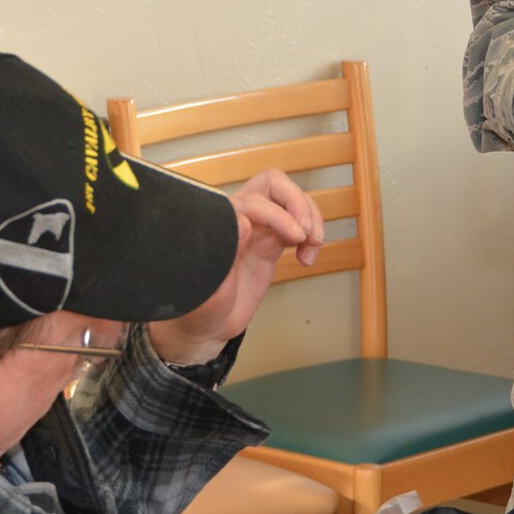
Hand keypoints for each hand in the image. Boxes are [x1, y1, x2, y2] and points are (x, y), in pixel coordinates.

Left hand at [146, 168, 323, 364]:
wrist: (207, 328)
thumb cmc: (200, 310)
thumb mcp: (207, 292)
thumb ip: (221, 258)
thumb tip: (244, 223)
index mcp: (221, 226)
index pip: (255, 201)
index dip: (278, 215)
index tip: (295, 237)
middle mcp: (239, 220)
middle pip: (274, 185)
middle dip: (297, 203)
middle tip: (308, 233)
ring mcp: (257, 230)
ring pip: (289, 201)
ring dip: (310, 217)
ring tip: (314, 244)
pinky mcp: (270, 244)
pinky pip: (296, 224)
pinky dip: (310, 234)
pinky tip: (308, 256)